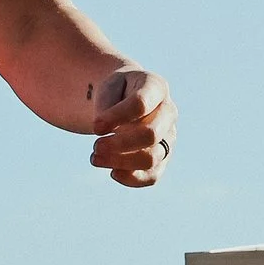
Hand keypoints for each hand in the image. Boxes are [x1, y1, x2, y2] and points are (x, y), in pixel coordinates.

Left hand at [89, 68, 174, 187]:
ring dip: (120, 162)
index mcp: (157, 88)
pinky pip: (152, 176)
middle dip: (118, 144)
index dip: (115, 117)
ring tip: (95, 158)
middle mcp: (168, 112)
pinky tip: (112, 171)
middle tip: (95, 145)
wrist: (125, 99)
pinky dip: (131, 178)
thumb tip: (101, 130)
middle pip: (150, 135)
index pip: (140, 104)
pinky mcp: (163, 158)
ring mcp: (168, 136)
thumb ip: (105, 104)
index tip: (95, 125)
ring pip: (151, 158)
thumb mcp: (108, 86)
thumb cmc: (116, 92)